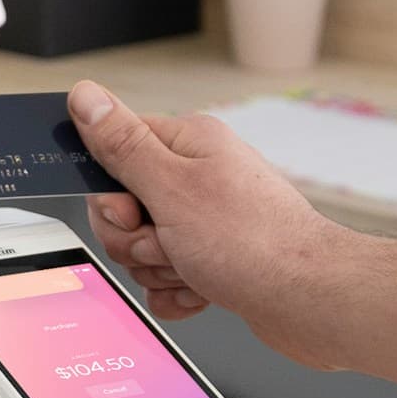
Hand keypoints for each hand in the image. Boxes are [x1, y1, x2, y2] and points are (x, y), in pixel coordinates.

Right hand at [70, 81, 347, 369]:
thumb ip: (122, 144)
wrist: (311, 302)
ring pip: (143, 246)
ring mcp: (209, 219)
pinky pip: (168, 277)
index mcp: (188, 144)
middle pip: (124, 207)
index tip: (132, 212)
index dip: (112, 193)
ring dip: (160, 268)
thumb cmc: (255, 243)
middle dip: (136, 240)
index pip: (114, 151)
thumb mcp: (171, 187)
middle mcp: (200, 176)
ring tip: (197, 268)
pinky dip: (178, 290)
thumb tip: (85, 95)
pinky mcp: (216, 257)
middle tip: (168, 244)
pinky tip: (202, 291)